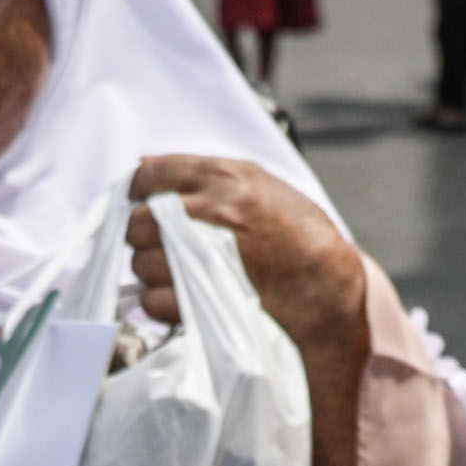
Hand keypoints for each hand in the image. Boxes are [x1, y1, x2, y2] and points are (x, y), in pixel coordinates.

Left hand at [121, 150, 374, 350]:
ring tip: (179, 272)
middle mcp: (211, 212)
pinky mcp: (203, 298)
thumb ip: (201, 172)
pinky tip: (181, 297)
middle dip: (143, 235)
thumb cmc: (296, 231)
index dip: (139, 190)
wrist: (326, 285)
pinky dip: (160, 301)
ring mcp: (205, 257)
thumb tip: (145, 164)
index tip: (144, 202)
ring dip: (153, 271)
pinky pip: (153, 300)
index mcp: (224, 178)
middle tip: (161, 244)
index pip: (149, 175)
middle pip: (138, 222)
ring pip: (141, 263)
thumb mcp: (258, 182)